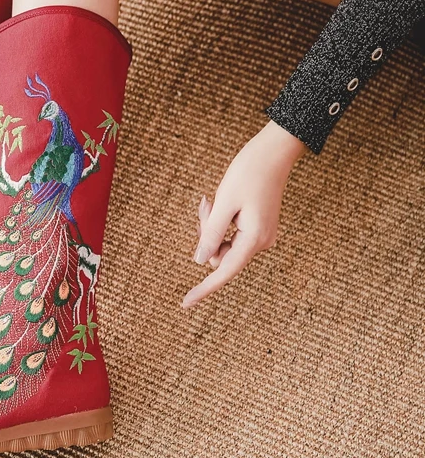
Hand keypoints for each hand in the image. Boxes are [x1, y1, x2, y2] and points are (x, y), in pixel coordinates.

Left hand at [183, 121, 306, 308]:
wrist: (273, 153)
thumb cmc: (248, 174)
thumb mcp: (224, 205)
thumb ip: (211, 234)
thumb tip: (200, 261)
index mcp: (254, 239)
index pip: (224, 271)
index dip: (203, 288)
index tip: (185, 303)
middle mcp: (261, 242)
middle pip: (219, 254)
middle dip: (205, 235)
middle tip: (205, 206)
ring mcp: (261, 236)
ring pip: (222, 244)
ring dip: (211, 226)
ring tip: (212, 200)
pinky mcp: (257, 228)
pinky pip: (230, 234)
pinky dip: (219, 222)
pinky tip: (217, 203)